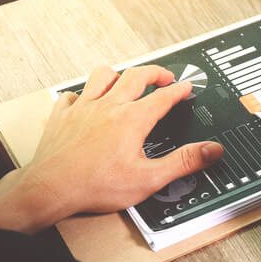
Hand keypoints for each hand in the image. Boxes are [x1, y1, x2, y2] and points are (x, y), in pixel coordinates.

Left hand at [16, 66, 223, 228]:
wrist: (50, 189)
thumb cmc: (95, 186)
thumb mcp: (149, 179)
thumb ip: (183, 162)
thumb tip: (211, 150)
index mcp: (132, 120)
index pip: (163, 97)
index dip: (179, 90)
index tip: (187, 87)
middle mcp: (108, 107)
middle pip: (135, 76)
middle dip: (154, 73)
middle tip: (165, 76)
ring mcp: (83, 108)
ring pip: (102, 76)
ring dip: (118, 74)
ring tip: (127, 79)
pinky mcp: (62, 116)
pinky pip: (72, 95)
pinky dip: (82, 94)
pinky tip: (86, 101)